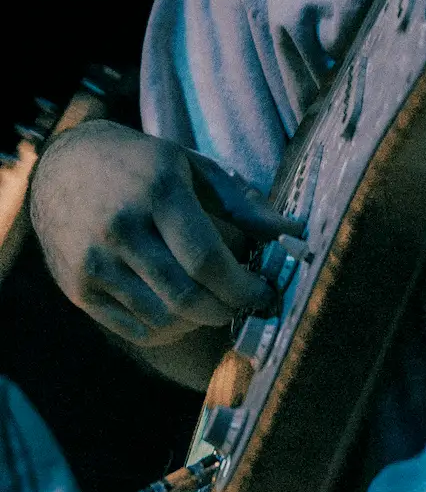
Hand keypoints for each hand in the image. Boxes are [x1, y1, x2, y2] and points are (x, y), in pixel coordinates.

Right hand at [29, 120, 302, 345]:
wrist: (64, 166)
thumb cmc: (142, 164)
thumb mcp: (193, 167)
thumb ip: (243, 204)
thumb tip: (295, 233)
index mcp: (158, 191)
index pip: (207, 259)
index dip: (243, 287)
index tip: (265, 294)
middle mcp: (121, 228)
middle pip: (186, 297)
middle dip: (225, 309)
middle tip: (242, 304)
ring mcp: (95, 262)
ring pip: (161, 318)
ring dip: (196, 320)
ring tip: (211, 301)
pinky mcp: (77, 288)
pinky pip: (133, 327)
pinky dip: (165, 327)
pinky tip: (177, 308)